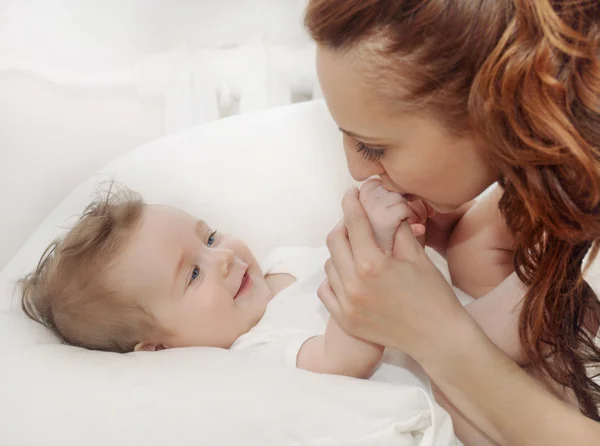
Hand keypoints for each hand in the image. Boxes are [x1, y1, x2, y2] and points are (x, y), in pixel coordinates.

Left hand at [318, 188, 465, 359]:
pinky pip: (326, 290)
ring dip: (339, 252)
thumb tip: (386, 208)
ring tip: (355, 250)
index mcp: (372, 264)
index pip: (354, 223)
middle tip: (354, 221)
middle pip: (334, 242)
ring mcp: (346, 304)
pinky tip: (347, 274)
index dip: (351, 204)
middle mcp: (353, 284)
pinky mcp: (345, 319)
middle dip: (343, 225)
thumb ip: (397, 230)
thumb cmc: (432, 295)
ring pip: (329, 265)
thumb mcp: (416, 256)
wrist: (437, 337)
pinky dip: (333, 278)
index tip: (351, 193)